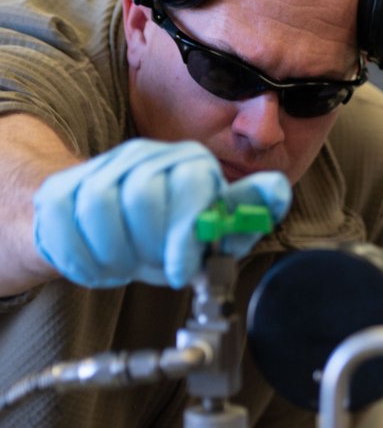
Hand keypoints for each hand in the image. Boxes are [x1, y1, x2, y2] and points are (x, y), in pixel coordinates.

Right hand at [33, 139, 290, 288]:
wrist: (110, 231)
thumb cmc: (171, 233)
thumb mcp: (214, 229)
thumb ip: (244, 213)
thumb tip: (277, 190)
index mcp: (189, 163)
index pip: (190, 182)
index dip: (185, 234)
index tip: (182, 271)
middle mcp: (144, 156)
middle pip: (141, 194)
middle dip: (148, 245)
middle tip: (151, 266)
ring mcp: (100, 169)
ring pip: (99, 205)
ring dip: (115, 252)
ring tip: (127, 266)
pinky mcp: (61, 189)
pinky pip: (63, 220)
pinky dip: (81, 256)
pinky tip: (99, 266)